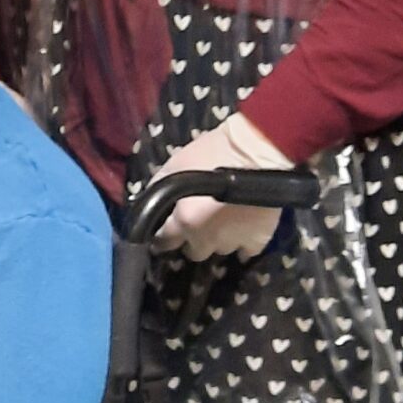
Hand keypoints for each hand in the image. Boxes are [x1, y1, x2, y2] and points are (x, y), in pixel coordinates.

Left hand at [153, 112, 293, 261]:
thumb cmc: (214, 151)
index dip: (163, 236)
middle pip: (193, 252)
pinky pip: (246, 252)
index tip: (166, 229)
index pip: (164, 242)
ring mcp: (233, 242)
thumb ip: (158, 187)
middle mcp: (206, 238)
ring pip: (219, 251)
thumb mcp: (175, 163)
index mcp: (184, 222)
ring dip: (218, 239)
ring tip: (223, 221)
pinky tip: (242, 229)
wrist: (257, 150)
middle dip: (192, 240)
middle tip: (198, 222)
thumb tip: (145, 200)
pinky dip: (243, 243)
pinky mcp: (257, 240)